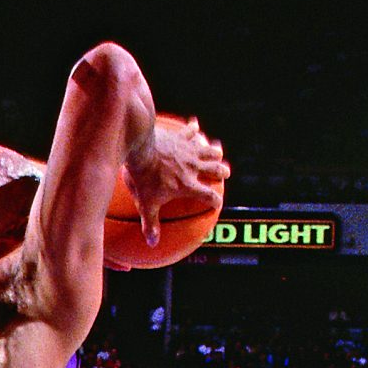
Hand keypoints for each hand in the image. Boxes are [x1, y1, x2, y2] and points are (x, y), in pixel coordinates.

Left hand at [123, 115, 228, 249]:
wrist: (141, 147)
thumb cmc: (144, 177)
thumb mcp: (146, 204)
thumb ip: (150, 224)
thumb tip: (151, 243)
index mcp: (188, 185)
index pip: (208, 196)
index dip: (215, 201)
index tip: (217, 204)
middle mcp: (194, 167)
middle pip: (215, 169)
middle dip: (222, 171)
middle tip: (225, 172)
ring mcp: (189, 150)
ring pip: (208, 150)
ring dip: (214, 151)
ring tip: (217, 150)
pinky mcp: (180, 137)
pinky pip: (190, 132)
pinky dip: (193, 129)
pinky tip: (194, 124)